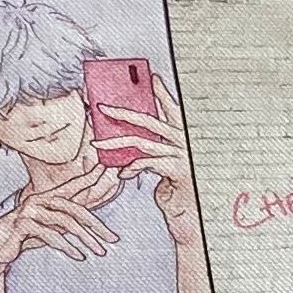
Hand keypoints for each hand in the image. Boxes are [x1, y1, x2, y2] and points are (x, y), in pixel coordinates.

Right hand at [0, 164, 122, 274]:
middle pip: (74, 209)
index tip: (107, 171)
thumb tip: (88, 223)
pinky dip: (67, 247)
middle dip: (96, 225)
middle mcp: (38, 199)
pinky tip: (78, 256)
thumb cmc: (21, 237)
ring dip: (85, 239)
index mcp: (45, 197)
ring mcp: (29, 210)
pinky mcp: (21, 224)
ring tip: (99, 252)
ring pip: (65, 223)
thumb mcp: (46, 228)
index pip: (72, 187)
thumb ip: (63, 222)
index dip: (90, 179)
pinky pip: (50, 235)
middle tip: (113, 239)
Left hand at [96, 73, 200, 231]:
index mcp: (185, 137)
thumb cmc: (179, 190)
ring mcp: (183, 154)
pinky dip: (131, 167)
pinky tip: (123, 174)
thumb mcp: (166, 167)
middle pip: (151, 120)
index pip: (173, 109)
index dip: (163, 93)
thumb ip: (154, 151)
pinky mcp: (178, 169)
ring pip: (142, 142)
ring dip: (115, 142)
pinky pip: (147, 162)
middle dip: (124, 112)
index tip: (152, 77)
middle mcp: (185, 141)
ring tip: (97, 143)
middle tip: (103, 107)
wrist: (195, 215)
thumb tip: (127, 142)